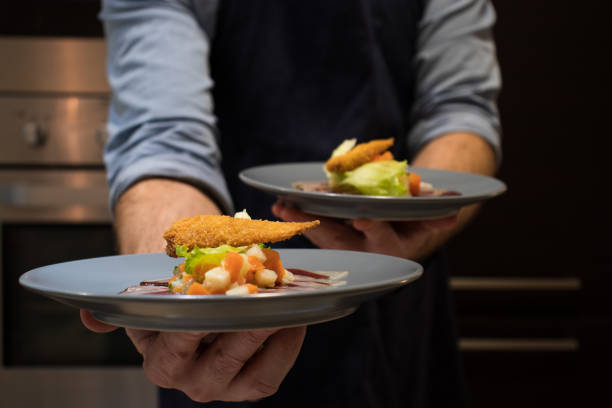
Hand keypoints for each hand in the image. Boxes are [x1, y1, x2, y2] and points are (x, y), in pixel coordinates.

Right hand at [80, 310, 305, 401]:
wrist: (191, 312)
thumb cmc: (171, 300)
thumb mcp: (144, 304)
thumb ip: (120, 309)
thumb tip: (88, 317)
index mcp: (161, 360)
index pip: (180, 341)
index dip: (199, 322)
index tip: (220, 296)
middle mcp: (190, 381)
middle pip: (221, 360)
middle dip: (246, 330)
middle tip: (268, 300)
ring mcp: (223, 387)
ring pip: (251, 373)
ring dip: (273, 339)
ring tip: (288, 309)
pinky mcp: (249, 388)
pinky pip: (271, 375)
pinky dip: (286, 349)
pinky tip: (296, 321)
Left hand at [271, 201, 456, 260]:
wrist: (404, 225)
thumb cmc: (415, 216)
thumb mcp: (426, 214)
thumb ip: (435, 213)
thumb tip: (454, 207)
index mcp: (392, 247)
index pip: (383, 240)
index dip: (375, 229)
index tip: (363, 217)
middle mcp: (367, 253)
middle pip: (340, 242)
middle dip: (317, 227)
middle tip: (293, 211)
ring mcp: (348, 247)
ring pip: (323, 236)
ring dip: (300, 222)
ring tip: (280, 206)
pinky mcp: (334, 239)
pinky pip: (315, 229)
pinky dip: (298, 219)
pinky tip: (278, 205)